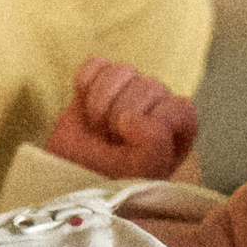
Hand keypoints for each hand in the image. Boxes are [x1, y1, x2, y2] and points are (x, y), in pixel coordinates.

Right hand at [45, 57, 200, 181]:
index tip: (131, 144)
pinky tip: (82, 106)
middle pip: (150, 86)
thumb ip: (155, 143)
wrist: (67, 181)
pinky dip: (85, 83)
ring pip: (123, 71)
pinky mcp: (98, 83)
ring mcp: (127, 93)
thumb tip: (132, 116)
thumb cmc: (111, 182)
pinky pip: (96, 64)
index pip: (179, 107)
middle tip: (109, 140)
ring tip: (96, 127)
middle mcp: (157, 107)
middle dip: (122, 115)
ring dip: (101, 101)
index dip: (154, 122)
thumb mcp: (141, 171)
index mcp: (178, 130)